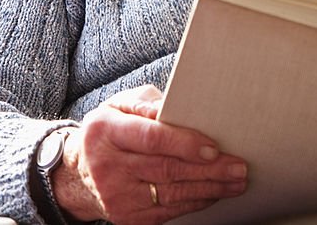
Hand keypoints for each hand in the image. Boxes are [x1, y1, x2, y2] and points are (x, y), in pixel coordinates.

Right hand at [51, 85, 247, 224]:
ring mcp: (116, 197)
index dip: (184, 144)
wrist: (78, 171)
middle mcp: (108, 167)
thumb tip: (175, 107)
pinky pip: (168, 211)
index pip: (151, 138)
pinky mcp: (126, 218)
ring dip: (209, 188)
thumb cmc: (109, 130)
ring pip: (171, 194)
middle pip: (167, 169)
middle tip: (238, 166)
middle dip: (209, 170)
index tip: (214, 148)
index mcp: (105, 132)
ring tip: (235, 181)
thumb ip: (147, 103)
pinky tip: (213, 193)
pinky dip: (195, 202)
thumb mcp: (119, 105)